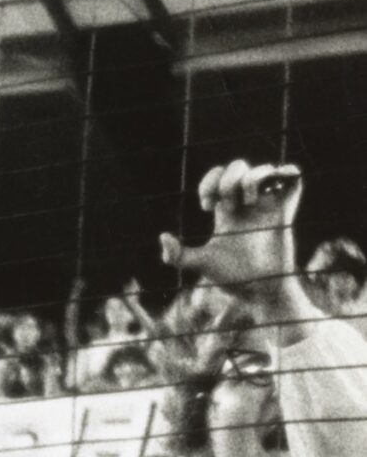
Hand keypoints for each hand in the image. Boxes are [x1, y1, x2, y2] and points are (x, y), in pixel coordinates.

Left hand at [161, 160, 301, 295]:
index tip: (206, 206)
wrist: (260, 290)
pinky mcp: (287, 209)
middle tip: (226, 204)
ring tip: (247, 203)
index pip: (218, 177)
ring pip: (264, 168)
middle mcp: (249, 204)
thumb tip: (163, 236)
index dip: (209, 181)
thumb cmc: (234, 278)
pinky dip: (284, 173)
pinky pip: (293, 176)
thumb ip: (177, 255)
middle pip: (239, 166)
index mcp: (227, 211)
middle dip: (228, 179)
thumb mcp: (201, 263)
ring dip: (251, 179)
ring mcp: (269, 205)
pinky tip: (270, 192)